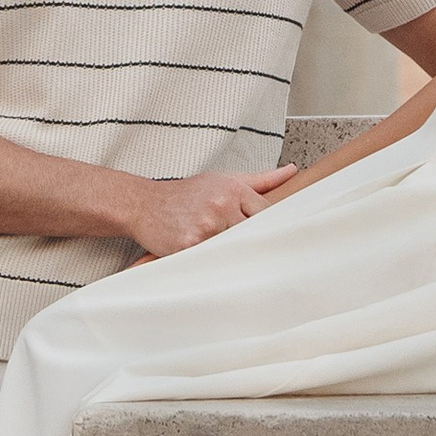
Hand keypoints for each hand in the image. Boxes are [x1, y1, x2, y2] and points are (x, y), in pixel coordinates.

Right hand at [123, 170, 293, 259]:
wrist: (143, 204)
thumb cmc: (185, 194)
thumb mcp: (222, 180)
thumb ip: (260, 180)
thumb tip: (291, 171)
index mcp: (233, 189)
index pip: (267, 214)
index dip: (271, 228)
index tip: (273, 239)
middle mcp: (221, 205)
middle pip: (254, 233)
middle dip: (254, 244)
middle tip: (261, 256)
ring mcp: (206, 225)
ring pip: (236, 248)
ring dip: (236, 256)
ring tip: (234, 259)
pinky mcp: (190, 244)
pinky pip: (214, 260)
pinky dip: (216, 264)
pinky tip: (213, 262)